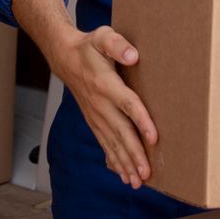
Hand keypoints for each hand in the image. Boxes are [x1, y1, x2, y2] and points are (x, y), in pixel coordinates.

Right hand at [53, 26, 158, 188]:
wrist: (65, 58)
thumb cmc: (90, 47)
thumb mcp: (102, 36)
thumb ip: (117, 44)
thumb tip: (133, 55)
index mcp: (105, 84)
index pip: (127, 105)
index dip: (141, 121)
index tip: (154, 138)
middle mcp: (100, 104)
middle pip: (120, 132)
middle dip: (133, 155)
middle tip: (145, 174)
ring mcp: (96, 116)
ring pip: (112, 143)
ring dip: (124, 164)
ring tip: (136, 182)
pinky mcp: (94, 122)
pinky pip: (105, 144)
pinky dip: (114, 161)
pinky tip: (123, 175)